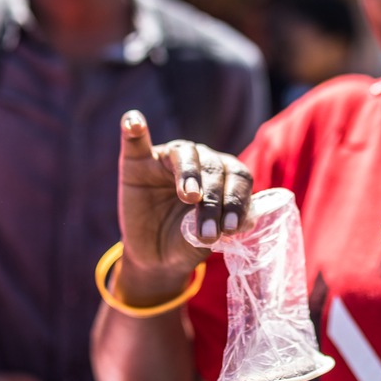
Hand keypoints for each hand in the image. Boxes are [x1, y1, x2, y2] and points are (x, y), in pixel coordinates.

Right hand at [117, 110, 253, 292]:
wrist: (154, 257)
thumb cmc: (187, 242)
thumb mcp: (205, 241)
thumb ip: (220, 229)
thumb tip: (246, 221)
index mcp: (225, 175)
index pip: (238, 178)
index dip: (238, 201)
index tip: (231, 228)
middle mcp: (201, 160)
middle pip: (214, 168)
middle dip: (214, 201)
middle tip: (208, 231)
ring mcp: (168, 158)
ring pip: (185, 154)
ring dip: (189, 174)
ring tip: (190, 196)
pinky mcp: (138, 161)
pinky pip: (136, 140)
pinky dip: (134, 129)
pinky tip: (134, 124)